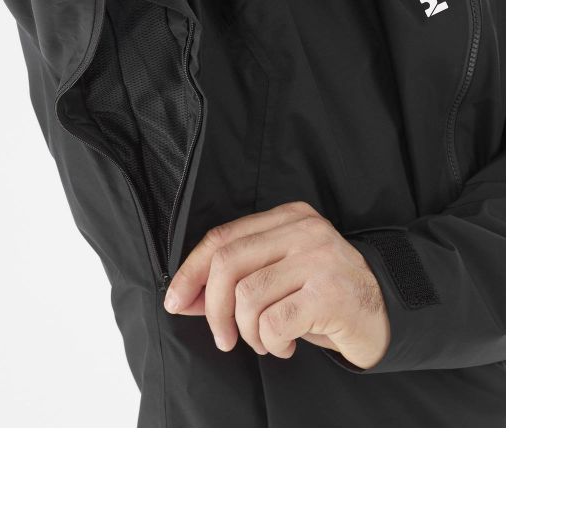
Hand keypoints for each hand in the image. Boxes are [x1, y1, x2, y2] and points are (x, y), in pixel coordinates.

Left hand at [163, 202, 389, 368]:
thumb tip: (184, 298)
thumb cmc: (325, 297)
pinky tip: (287, 345)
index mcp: (288, 217)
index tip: (176, 300)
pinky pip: (274, 323)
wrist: (387, 314)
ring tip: (267, 341)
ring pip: (247, 298)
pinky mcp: (330, 292)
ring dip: (248, 332)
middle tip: (222, 338)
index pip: (223, 237)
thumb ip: (237, 279)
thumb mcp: (281, 276)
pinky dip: (271, 343)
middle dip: (213, 308)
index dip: (191, 271)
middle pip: (228, 264)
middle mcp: (304, 230)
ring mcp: (319, 258)